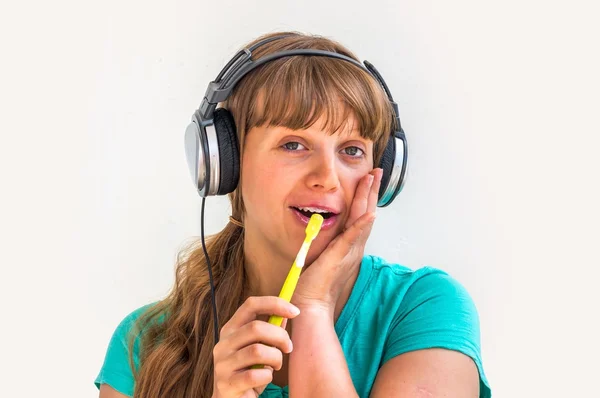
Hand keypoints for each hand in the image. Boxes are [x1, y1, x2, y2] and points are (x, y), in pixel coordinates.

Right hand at [212, 296, 299, 397]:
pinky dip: (267, 376)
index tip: (295, 311)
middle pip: (256, 328)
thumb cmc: (249, 371)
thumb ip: (269, 331)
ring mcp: (222, 364)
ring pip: (258, 351)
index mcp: (230, 329)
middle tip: (288, 348)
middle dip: (280, 336)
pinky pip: (256, 375)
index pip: (251, 305)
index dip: (274, 304)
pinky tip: (266, 378)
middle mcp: (223, 344)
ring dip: (275, 358)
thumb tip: (287, 313)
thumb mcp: (259, 348)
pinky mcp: (227, 384)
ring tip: (276, 365)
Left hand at [292, 168, 381, 310]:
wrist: (312, 306)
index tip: (369, 179)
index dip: (365, 196)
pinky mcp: (339, 257)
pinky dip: (361, 226)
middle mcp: (353, 248)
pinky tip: (370, 214)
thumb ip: (327, 243)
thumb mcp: (323, 257)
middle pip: (366, 213)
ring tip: (372, 180)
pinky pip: (352, 238)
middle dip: (371, 190)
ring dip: (368, 198)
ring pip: (361, 219)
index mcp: (350, 246)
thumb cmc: (314, 285)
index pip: (360, 215)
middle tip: (376, 171)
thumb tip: (321, 228)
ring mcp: (348, 252)